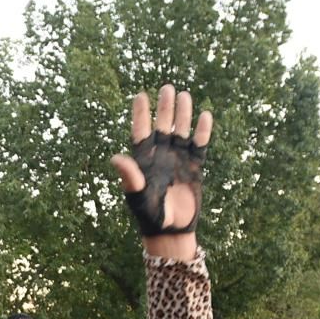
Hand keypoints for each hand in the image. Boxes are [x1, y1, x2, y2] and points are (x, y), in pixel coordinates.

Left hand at [111, 85, 212, 259]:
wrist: (170, 230)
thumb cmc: (148, 215)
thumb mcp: (137, 195)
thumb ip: (129, 176)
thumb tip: (115, 158)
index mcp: (143, 160)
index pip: (140, 132)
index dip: (140, 114)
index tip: (140, 95)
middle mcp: (160, 156)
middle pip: (162, 126)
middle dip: (164, 108)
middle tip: (166, 88)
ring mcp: (178, 159)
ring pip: (180, 131)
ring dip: (182, 114)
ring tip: (184, 96)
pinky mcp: (194, 167)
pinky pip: (199, 145)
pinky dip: (201, 132)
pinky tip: (204, 116)